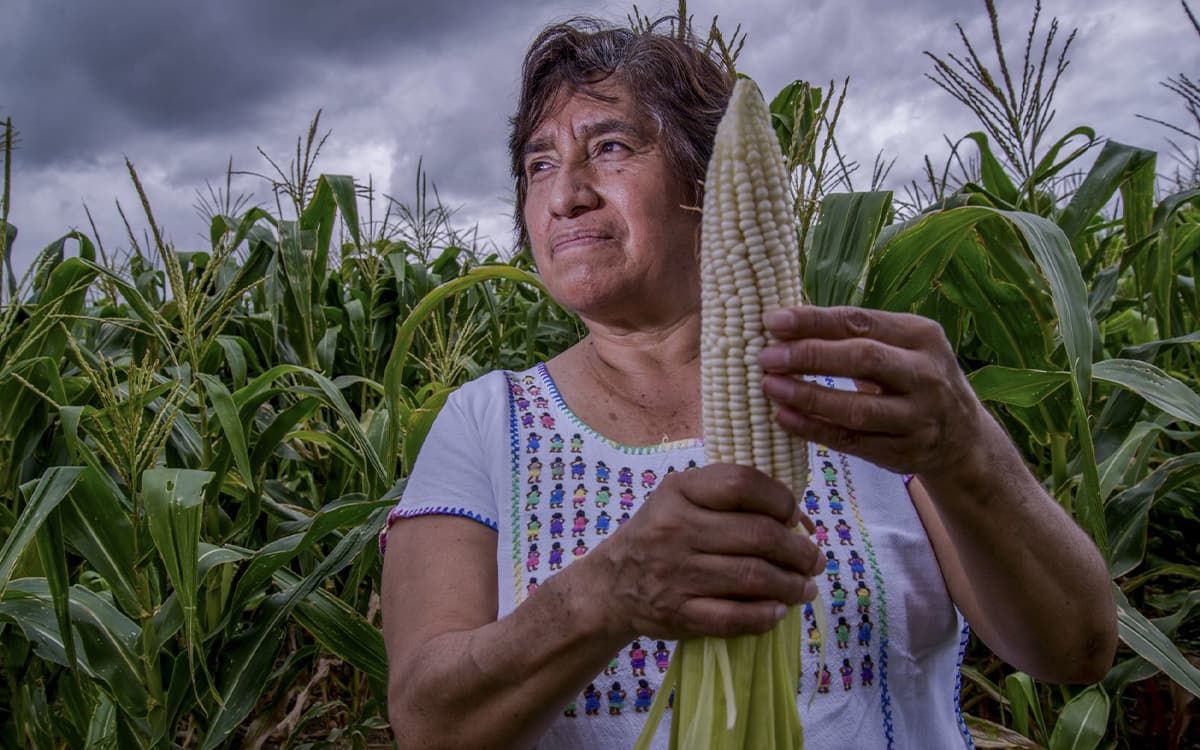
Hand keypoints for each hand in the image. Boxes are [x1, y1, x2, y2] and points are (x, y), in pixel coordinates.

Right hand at [587, 464, 823, 641]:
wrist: (612, 583)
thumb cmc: (660, 534)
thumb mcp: (683, 499)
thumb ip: (733, 499)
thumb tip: (801, 520)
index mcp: (679, 491)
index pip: (742, 484)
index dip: (781, 500)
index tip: (796, 517)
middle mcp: (676, 528)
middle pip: (757, 535)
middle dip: (799, 551)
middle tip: (815, 560)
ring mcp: (676, 573)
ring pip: (752, 577)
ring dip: (791, 585)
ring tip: (805, 587)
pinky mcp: (677, 612)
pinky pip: (732, 618)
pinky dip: (764, 616)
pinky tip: (778, 611)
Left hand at [757, 305, 986, 475]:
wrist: (962, 436)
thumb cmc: (912, 378)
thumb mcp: (900, 346)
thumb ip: (852, 334)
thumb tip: (783, 324)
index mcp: (921, 335)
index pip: (860, 321)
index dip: (813, 321)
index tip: (772, 322)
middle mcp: (926, 375)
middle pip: (863, 359)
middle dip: (809, 356)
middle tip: (767, 357)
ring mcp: (918, 417)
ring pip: (856, 409)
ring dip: (807, 397)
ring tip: (769, 387)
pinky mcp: (903, 452)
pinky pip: (851, 442)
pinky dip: (814, 430)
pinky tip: (784, 418)